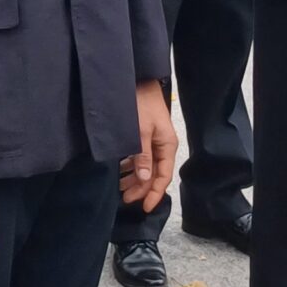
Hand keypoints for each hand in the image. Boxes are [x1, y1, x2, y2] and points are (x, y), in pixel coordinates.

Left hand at [121, 81, 177, 210]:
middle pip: (154, 174)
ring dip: (134, 178)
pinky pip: (139, 157)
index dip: (154, 193)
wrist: (138, 79)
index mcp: (167, 146)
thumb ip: (143, 156)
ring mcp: (153, 140)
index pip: (163, 176)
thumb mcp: (140, 131)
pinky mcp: (144, 135)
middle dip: (141, 188)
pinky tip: (121, 171)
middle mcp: (162, 145)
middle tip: (125, 199)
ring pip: (145, 166)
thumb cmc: (140, 103)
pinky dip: (130, 166)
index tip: (144, 207)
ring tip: (120, 188)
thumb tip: (144, 179)